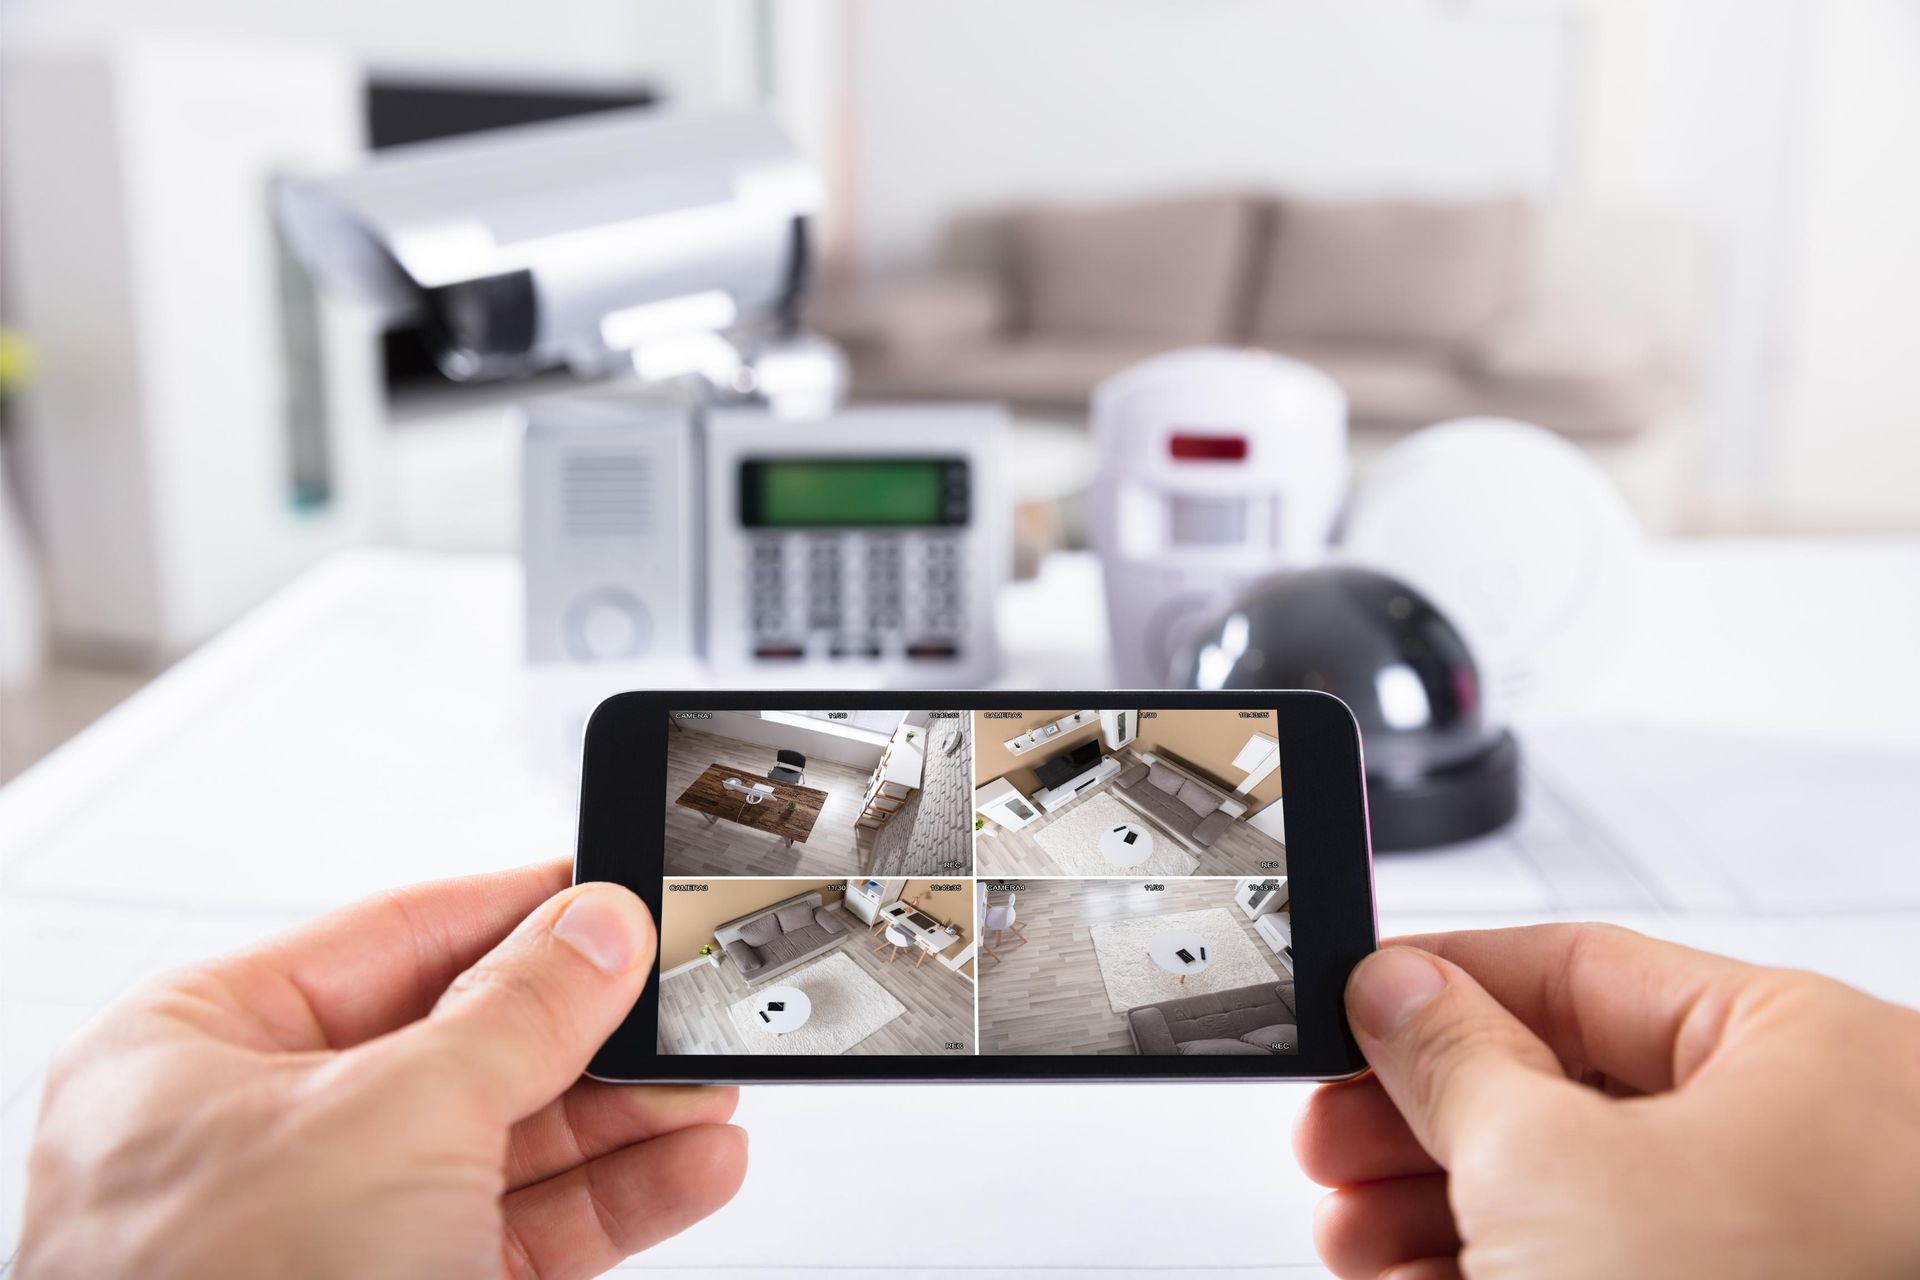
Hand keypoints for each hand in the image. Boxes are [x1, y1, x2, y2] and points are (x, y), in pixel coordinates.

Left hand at [19, 861, 745, 1277]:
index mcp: (198, 1052)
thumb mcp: (394, 1118)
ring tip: (706, 1089)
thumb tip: (595, 930)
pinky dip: (617, 1201)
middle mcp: (264, 1138)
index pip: (392, 937)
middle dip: (589, 1032)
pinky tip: (689, 1166)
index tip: (612, 896)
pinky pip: (528, 1229)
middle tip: (677, 1000)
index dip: (515, 911)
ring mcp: (336, 1231)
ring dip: (625, 1120)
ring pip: (510, 1145)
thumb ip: (517, 1012)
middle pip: (465, 1044)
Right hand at [1296, 924, 1919, 1278]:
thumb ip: (1455, 1058)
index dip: (1445, 985)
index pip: (1580, 968)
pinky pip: (1607, 1266)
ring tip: (1356, 1233)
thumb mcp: (1547, 1165)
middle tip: (1336, 1136)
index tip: (1354, 1010)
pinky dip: (1503, 1268)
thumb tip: (1397, 990)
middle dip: (1425, 1120)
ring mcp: (1783, 1244)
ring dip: (1442, 1207)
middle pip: (1566, 1086)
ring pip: (1578, 1190)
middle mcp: (1811, 1140)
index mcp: (1798, 1048)